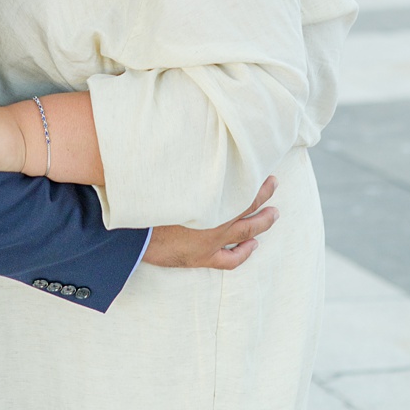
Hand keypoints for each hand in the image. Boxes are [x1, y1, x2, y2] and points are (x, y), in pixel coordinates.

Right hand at [140, 176, 279, 269]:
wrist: (134, 234)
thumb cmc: (151, 204)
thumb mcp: (172, 181)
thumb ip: (190, 170)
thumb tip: (196, 148)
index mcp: (211, 199)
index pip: (243, 186)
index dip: (255, 178)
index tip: (263, 169)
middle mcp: (217, 220)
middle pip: (249, 205)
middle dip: (265, 194)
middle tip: (274, 183)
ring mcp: (212, 241)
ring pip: (247, 232)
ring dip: (263, 222)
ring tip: (274, 214)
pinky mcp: (202, 258)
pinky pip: (231, 260)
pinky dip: (244, 253)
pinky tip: (253, 246)